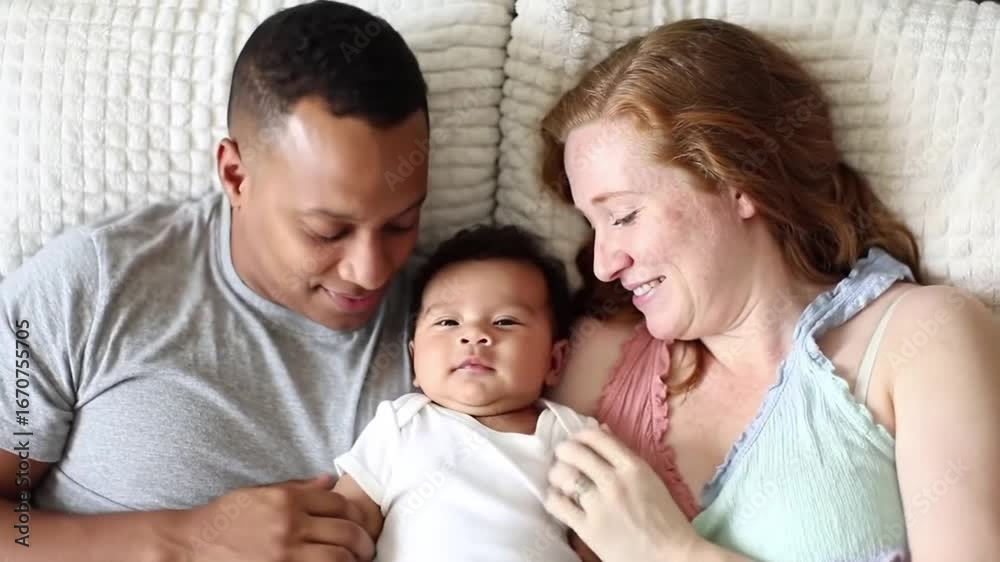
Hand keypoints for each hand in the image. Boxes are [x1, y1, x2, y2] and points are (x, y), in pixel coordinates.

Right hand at [175, 474, 374, 561]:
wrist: (191, 546)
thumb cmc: (226, 519)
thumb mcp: (260, 495)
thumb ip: (298, 488)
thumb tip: (330, 481)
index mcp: (287, 500)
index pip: (339, 503)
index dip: (354, 515)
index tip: (358, 525)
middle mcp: (289, 525)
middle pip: (346, 532)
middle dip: (362, 542)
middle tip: (366, 549)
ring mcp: (285, 554)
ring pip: (339, 558)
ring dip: (352, 561)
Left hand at [546, 427, 699, 561]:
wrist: (670, 557)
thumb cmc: (665, 519)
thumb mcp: (649, 479)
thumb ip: (624, 455)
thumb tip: (601, 429)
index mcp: (633, 467)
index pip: (596, 437)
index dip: (580, 436)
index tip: (577, 441)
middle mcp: (614, 481)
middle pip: (574, 452)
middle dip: (564, 452)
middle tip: (563, 458)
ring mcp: (599, 505)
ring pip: (563, 476)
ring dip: (556, 474)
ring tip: (559, 480)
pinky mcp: (588, 528)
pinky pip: (558, 505)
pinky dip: (554, 498)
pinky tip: (558, 499)